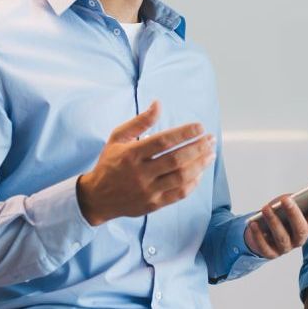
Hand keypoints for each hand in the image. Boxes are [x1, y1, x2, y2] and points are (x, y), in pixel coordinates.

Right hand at [77, 101, 216, 225]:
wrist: (97, 198)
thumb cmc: (109, 163)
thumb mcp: (117, 138)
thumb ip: (139, 122)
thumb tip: (158, 103)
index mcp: (131, 154)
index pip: (163, 141)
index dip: (184, 133)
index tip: (200, 127)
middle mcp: (140, 173)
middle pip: (176, 160)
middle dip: (198, 148)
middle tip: (210, 139)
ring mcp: (148, 191)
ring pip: (181, 177)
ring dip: (200, 164)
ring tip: (210, 154)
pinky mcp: (153, 205)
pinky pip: (179, 194)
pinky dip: (193, 183)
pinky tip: (200, 172)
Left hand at [244, 191, 307, 258]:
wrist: (262, 231)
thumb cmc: (280, 215)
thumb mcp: (292, 205)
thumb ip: (304, 200)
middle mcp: (300, 239)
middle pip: (301, 229)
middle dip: (294, 213)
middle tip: (286, 199)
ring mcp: (286, 247)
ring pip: (282, 237)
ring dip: (274, 222)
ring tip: (265, 208)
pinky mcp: (271, 253)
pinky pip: (265, 247)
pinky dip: (258, 235)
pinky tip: (253, 223)